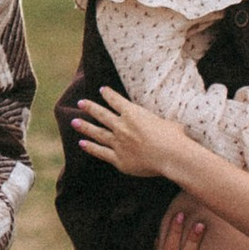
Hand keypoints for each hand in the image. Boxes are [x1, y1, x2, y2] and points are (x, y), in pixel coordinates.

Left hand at [72, 86, 186, 180]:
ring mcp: (118, 142)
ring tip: (74, 122)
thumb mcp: (167, 121)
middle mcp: (122, 126)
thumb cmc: (175, 137)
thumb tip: (162, 125)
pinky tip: (82, 143)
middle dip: (90, 107)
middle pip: (101, 114)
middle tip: (80, 103)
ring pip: (97, 133)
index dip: (108, 94)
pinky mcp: (118, 159)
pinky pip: (100, 152)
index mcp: (133, 113)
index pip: (116, 100)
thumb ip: (157, 122)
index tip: (102, 90)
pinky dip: (90, 147)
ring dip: (85, 126)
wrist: (171, 155)